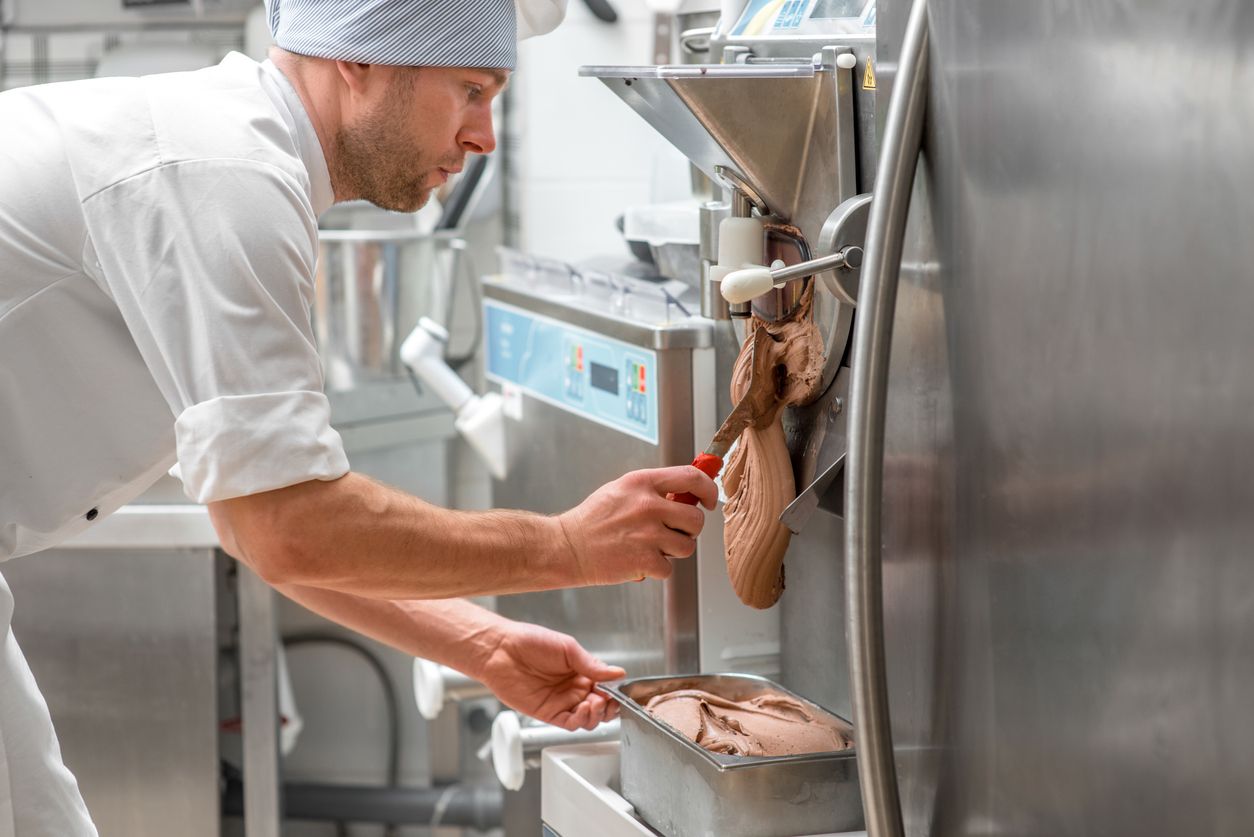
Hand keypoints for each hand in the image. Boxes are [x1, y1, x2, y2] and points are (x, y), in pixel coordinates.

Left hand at [478, 621, 624, 729]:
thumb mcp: (568, 648)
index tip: (618, 690)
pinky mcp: (548, 713)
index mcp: (581, 671)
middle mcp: (573, 688)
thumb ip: (592, 664)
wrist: (501, 650)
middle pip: (600, 707)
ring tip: (595, 703)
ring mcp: (561, 702)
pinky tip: (582, 710)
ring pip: (588, 719)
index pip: (606, 687)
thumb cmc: (530, 642)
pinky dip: (581, 721)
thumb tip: (617, 673)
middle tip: (608, 700)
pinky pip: (570, 724)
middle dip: (609, 707)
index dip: (614, 691)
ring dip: (597, 715)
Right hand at [557, 466, 717, 585]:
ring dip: (674, 550)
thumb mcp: (621, 490)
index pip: (691, 477)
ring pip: (687, 546)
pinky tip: (639, 561)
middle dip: (690, 529)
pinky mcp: (644, 560)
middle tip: (674, 531)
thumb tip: (688, 494)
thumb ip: (653, 489)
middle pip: (696, 518)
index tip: (709, 500)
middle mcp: (647, 505)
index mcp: (642, 483)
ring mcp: (647, 534)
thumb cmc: (594, 520)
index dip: (708, 489)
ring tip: (652, 547)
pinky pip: (669, 568)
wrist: (567, 547)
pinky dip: (656, 569)